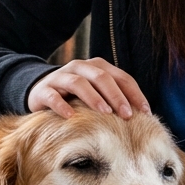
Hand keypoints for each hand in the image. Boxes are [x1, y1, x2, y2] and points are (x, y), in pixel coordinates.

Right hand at [28, 57, 150, 119]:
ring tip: (105, 113)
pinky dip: (62, 105)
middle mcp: (79, 68)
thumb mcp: (97, 95)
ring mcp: (60, 77)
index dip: (134, 94)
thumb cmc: (75, 99)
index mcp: (97, 67)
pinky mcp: (43, 90)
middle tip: (127, 115)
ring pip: (79, 82)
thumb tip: (144, 117)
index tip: (145, 112)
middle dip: (117, 96)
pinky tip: (71, 117)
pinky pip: (53, 96)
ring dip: (94, 98)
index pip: (121, 77)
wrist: (39, 94)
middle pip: (101, 77)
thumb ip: (115, 100)